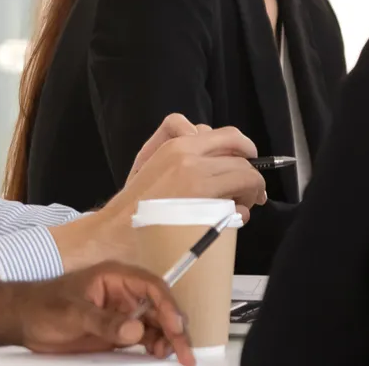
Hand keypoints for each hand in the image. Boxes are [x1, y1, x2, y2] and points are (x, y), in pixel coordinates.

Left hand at [0, 262, 195, 363]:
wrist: (22, 321)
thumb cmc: (43, 307)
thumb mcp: (73, 313)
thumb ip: (104, 321)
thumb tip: (136, 330)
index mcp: (117, 278)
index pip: (153, 288)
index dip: (169, 307)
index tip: (176, 327)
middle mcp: (126, 294)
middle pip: (161, 309)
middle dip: (176, 329)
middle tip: (186, 353)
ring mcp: (123, 313)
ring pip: (156, 325)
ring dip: (168, 340)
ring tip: (177, 358)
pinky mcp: (118, 331)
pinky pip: (143, 338)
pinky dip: (154, 347)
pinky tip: (160, 356)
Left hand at [56, 126, 266, 269]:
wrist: (111, 233)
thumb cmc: (151, 242)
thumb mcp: (195, 234)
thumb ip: (225, 219)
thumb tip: (241, 210)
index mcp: (200, 185)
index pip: (247, 175)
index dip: (257, 188)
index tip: (254, 202)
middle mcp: (190, 159)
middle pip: (239, 155)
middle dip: (249, 174)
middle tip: (247, 192)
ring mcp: (176, 148)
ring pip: (222, 135)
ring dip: (233, 151)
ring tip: (232, 169)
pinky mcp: (163, 146)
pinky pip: (190, 126)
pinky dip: (201, 135)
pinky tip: (203, 154)